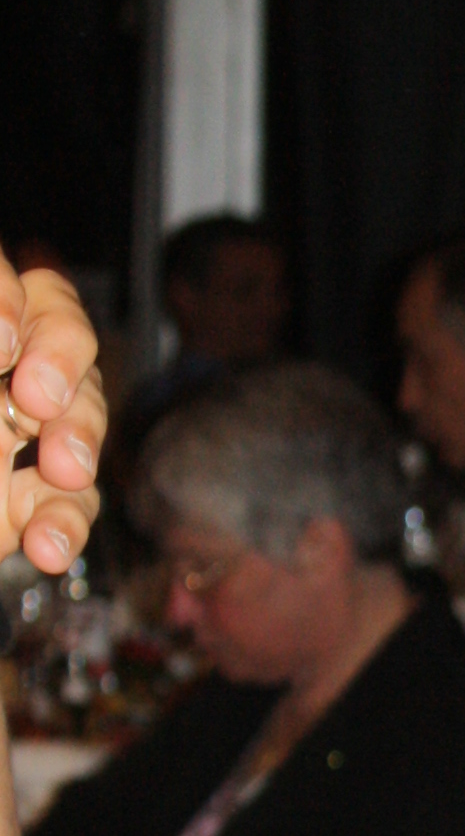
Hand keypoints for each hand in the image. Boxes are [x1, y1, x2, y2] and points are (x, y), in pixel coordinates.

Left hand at [0, 261, 103, 580]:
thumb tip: (5, 337)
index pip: (29, 291)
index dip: (24, 306)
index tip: (3, 350)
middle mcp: (5, 378)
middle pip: (69, 343)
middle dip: (67, 371)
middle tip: (38, 403)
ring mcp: (20, 440)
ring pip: (84, 420)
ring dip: (79, 443)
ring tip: (60, 471)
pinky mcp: (30, 504)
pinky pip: (73, 506)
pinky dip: (64, 525)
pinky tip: (46, 545)